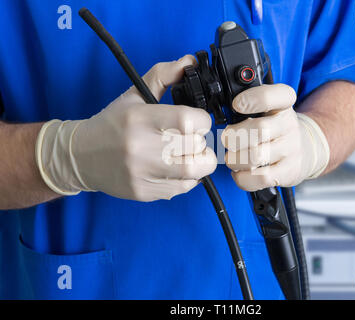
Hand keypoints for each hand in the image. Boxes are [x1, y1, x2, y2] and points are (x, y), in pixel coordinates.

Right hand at [36, 55, 216, 200]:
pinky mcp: (143, 192)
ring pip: (193, 173)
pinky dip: (187, 179)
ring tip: (190, 155)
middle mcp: (140, 147)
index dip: (203, 121)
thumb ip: (163, 76)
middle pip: (196, 148)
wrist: (80, 157)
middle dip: (203, 142)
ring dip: (200, 163)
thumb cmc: (111, 124)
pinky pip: (181, 188)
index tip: (199, 121)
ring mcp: (141, 173)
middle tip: (195, 139)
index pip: (187, 121)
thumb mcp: (134, 94)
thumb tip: (189, 62)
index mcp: (139, 118)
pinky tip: (176, 168)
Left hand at [221, 84, 329, 191]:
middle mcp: (289, 125)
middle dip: (234, 137)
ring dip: (235, 160)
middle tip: (226, 140)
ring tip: (232, 159)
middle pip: (260, 129)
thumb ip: (248, 106)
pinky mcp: (289, 171)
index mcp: (283, 104)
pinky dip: (243, 177)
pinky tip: (240, 172)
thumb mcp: (268, 109)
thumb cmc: (276, 128)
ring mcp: (291, 149)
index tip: (236, 105)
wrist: (306, 149)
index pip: (273, 96)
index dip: (252, 99)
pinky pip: (261, 178)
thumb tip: (220, 111)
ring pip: (256, 156)